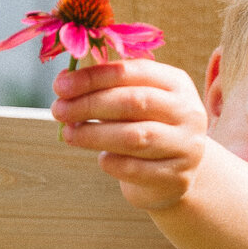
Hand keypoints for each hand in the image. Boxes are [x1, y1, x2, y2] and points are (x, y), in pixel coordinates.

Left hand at [52, 59, 208, 211]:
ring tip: (69, 133)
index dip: (93, 77)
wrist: (174, 174)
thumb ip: (105, 89)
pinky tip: (101, 158)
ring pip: (135, 136)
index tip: (61, 85)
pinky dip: (111, 162)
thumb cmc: (144, 128)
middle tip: (58, 110)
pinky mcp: (177, 177)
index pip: (132, 71)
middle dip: (89, 104)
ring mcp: (187, 146)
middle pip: (134, 102)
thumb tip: (64, 81)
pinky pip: (135, 168)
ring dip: (94, 134)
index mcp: (177, 83)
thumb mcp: (135, 101)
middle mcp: (188, 112)